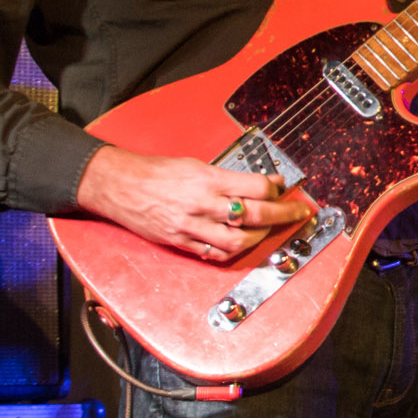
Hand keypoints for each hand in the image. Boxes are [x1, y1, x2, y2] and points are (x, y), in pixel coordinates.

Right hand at [74, 144, 307, 261]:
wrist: (120, 185)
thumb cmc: (155, 172)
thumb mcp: (195, 164)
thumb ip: (228, 176)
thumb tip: (260, 182)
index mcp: (207, 179)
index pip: (255, 187)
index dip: (275, 189)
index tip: (284, 188)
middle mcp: (202, 204)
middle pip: (254, 214)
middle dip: (282, 215)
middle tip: (297, 213)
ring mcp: (191, 226)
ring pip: (237, 240)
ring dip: (259, 237)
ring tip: (267, 230)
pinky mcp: (180, 242)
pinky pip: (213, 253)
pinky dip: (232, 251)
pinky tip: (241, 244)